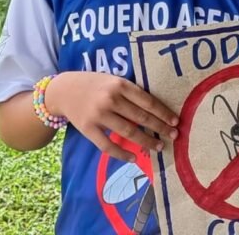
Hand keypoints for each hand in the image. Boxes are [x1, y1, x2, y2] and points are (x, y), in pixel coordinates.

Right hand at [50, 72, 179, 161]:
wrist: (62, 90)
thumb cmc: (94, 84)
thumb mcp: (113, 80)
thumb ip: (130, 92)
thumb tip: (156, 111)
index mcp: (119, 84)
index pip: (147, 101)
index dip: (163, 113)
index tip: (175, 121)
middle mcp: (110, 99)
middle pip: (141, 118)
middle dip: (160, 128)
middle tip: (174, 136)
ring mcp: (98, 115)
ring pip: (128, 132)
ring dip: (146, 141)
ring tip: (159, 147)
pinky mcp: (88, 129)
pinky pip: (108, 145)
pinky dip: (122, 154)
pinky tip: (134, 158)